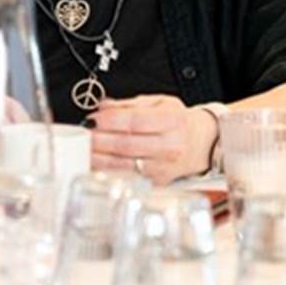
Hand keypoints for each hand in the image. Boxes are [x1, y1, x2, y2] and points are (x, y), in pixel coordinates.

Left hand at [87, 95, 213, 183]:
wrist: (201, 143)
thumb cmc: (178, 122)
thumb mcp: (160, 102)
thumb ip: (129, 104)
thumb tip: (103, 107)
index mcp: (172, 121)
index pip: (136, 121)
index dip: (110, 121)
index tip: (93, 118)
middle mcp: (169, 146)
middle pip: (127, 145)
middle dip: (100, 140)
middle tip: (84, 134)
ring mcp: (162, 167)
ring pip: (124, 164)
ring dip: (99, 157)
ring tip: (85, 148)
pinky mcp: (156, 182)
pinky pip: (127, 177)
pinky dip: (108, 171)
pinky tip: (96, 163)